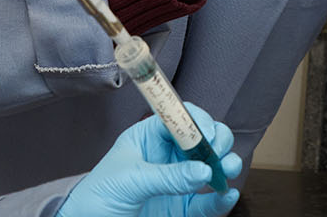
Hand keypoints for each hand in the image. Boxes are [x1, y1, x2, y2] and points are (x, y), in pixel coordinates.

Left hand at [56, 103, 242, 216]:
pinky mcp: (181, 210)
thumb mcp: (130, 180)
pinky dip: (220, 199)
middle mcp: (166, 158)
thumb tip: (204, 170)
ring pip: (209, 169)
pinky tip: (227, 194)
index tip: (208, 133)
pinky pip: (206, 203)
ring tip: (229, 169)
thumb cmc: (97, 198)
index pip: (178, 119)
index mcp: (148, 138)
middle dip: (217, 141)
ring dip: (225, 165)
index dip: (197, 121)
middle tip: (220, 151)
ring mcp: (176, 184)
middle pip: (201, 140)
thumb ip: (167, 176)